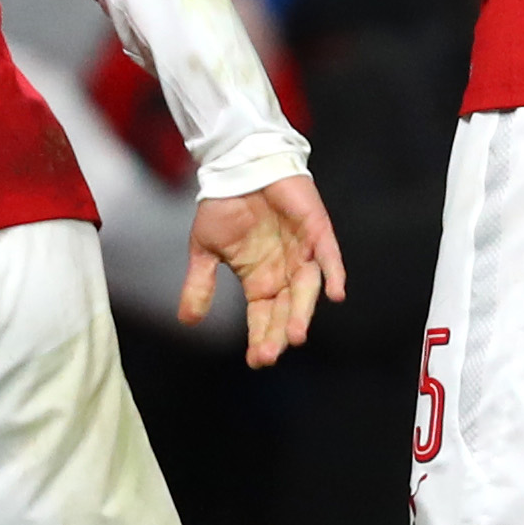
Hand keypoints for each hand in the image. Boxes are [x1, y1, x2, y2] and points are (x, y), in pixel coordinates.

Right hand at [187, 173, 344, 368]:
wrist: (236, 164)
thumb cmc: (223, 205)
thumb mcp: (205, 250)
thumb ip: (201, 285)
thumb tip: (187, 321)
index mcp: (260, 280)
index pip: (263, 317)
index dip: (261, 338)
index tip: (256, 360)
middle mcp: (284, 271)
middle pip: (286, 310)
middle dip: (279, 333)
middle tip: (270, 354)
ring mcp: (302, 251)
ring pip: (306, 288)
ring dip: (302, 312)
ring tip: (295, 336)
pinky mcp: (316, 229)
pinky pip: (329, 255)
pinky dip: (333, 273)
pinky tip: (336, 294)